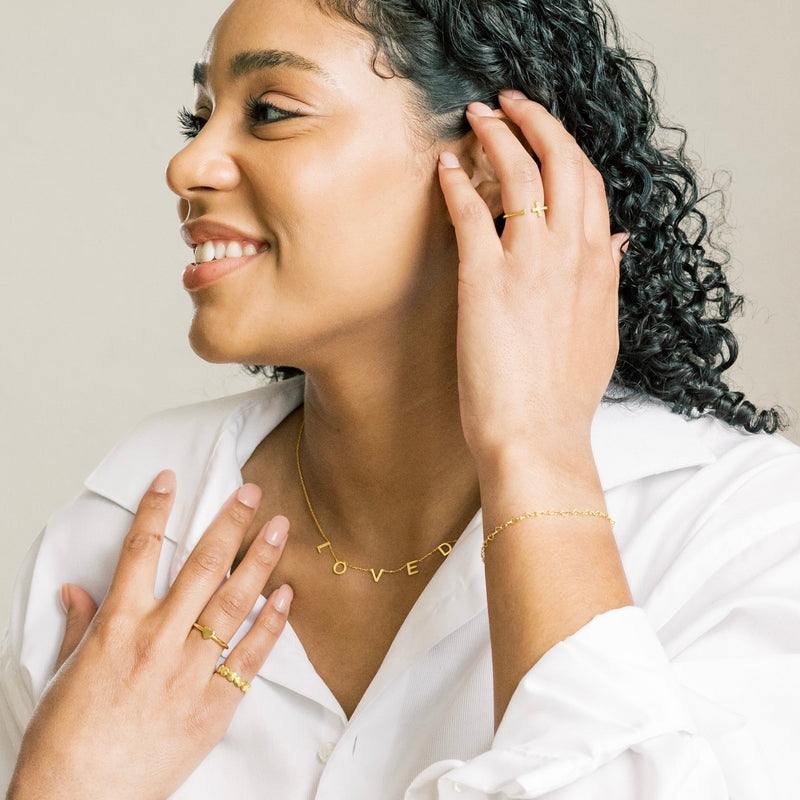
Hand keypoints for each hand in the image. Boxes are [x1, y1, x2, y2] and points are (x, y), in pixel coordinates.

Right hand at [8, 471, 291, 799]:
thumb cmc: (66, 742)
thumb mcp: (66, 673)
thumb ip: (81, 625)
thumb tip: (76, 590)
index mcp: (118, 628)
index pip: (140, 552)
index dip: (155, 510)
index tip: (170, 480)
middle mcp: (157, 642)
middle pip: (200, 567)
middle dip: (228, 523)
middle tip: (251, 492)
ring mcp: (188, 672)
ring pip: (232, 603)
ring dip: (259, 561)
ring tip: (279, 529)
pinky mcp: (213, 705)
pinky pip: (249, 656)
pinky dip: (271, 624)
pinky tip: (286, 596)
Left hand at [438, 90, 627, 469]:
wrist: (536, 438)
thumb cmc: (562, 398)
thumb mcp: (601, 334)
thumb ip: (607, 281)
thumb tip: (616, 242)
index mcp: (597, 268)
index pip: (591, 187)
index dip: (568, 151)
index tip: (549, 135)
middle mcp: (570, 255)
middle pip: (562, 163)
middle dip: (538, 121)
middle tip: (513, 103)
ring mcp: (528, 264)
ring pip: (520, 174)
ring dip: (498, 134)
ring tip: (479, 116)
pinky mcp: (484, 280)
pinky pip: (470, 213)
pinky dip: (456, 183)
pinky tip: (445, 166)